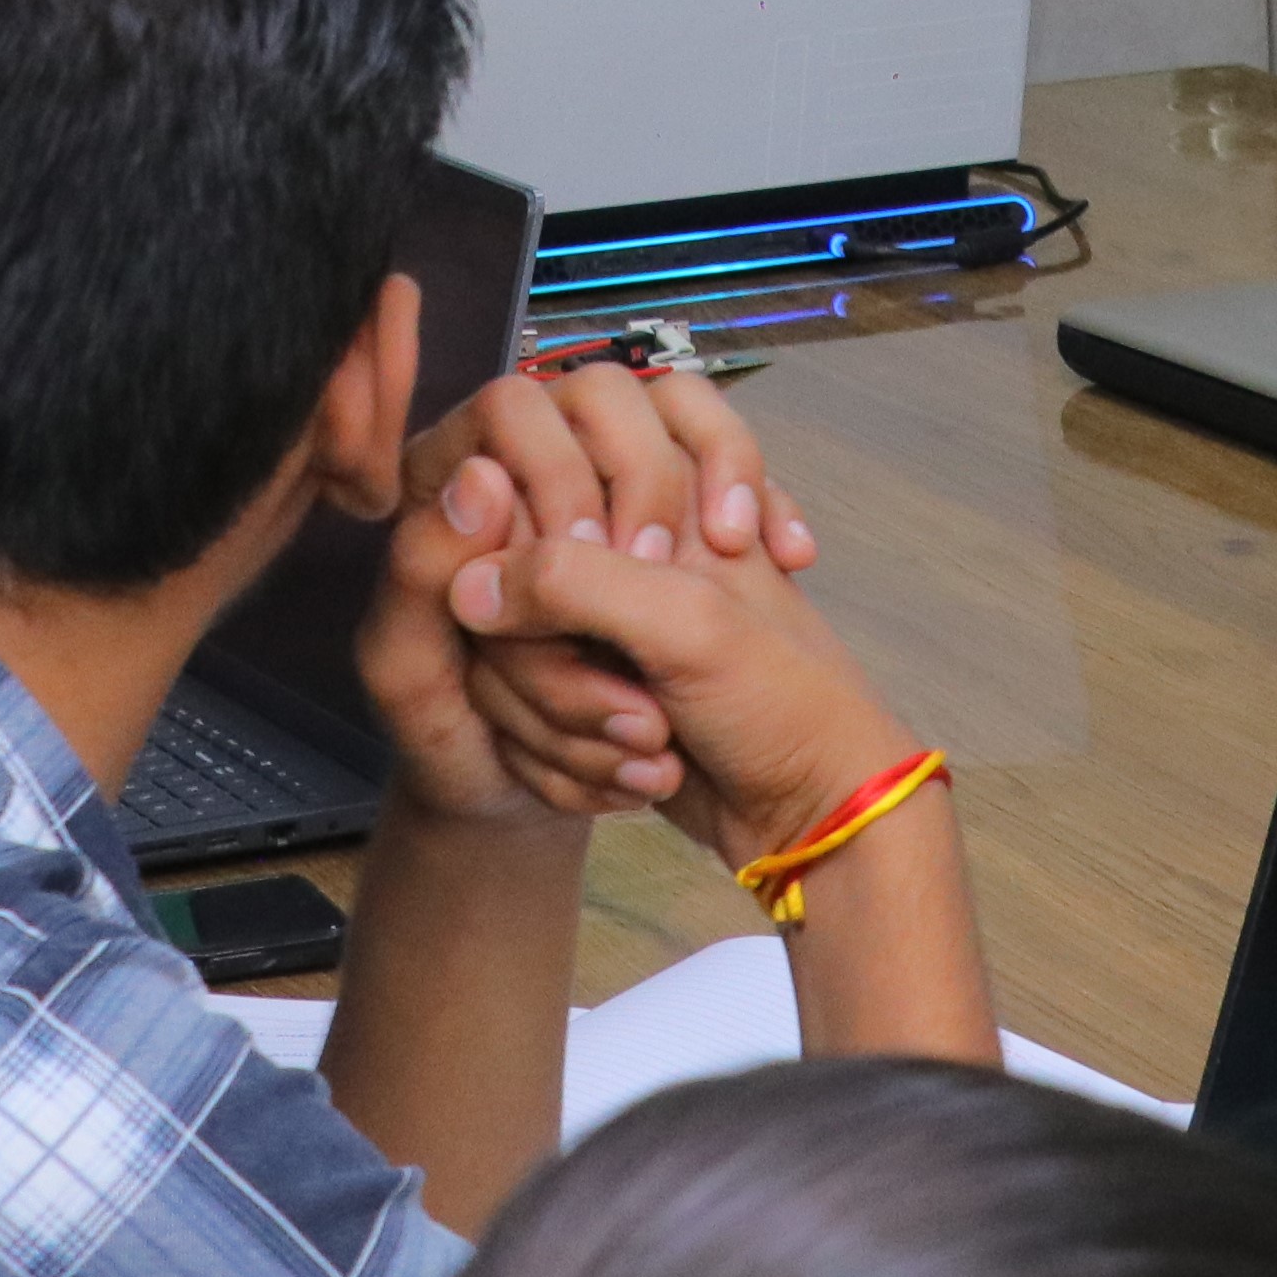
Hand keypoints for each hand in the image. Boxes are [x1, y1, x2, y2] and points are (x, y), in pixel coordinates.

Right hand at [428, 364, 911, 868]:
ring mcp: (591, 628)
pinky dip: (570, 759)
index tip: (619, 594)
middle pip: (510, 577)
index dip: (563, 533)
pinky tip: (636, 779)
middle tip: (645, 705)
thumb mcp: (686, 624)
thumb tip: (465, 587)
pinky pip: (515, 714)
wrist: (811, 818)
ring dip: (575, 723)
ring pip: (503, 656)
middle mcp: (615, 554)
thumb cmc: (784, 703)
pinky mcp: (576, 692)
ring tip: (657, 747)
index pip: (550, 458)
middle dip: (567, 670)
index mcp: (660, 499)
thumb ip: (570, 581)